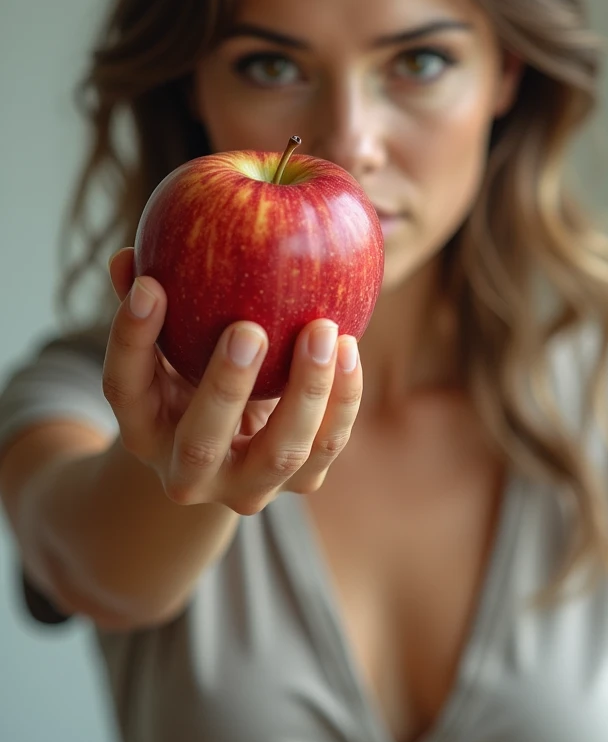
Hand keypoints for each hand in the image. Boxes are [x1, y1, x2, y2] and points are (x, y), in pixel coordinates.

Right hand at [103, 247, 361, 512]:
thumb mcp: (164, 350)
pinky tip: (349, 346)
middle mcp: (188, 474)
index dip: (130, 340)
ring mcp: (247, 488)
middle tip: (247, 328)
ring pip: (281, 453)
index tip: (152, 286)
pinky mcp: (299, 483)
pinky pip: (326, 446)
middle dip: (225, 387)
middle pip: (201, 444)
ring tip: (323, 330)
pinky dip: (342, 398)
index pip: (123, 389)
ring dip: (306, 391)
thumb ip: (150, 306)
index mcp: (143, 432)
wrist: (232, 455)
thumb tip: (131, 253)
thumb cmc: (190, 377)